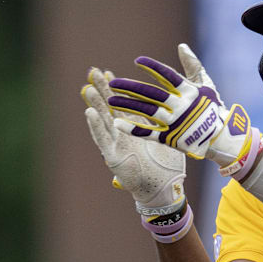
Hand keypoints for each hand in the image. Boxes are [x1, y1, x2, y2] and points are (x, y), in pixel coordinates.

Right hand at [82, 67, 185, 215]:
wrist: (165, 189)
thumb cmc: (168, 165)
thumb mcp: (168, 137)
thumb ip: (166, 121)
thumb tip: (175, 104)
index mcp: (138, 128)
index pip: (125, 104)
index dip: (116, 89)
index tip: (109, 72)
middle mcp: (125, 134)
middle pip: (111, 108)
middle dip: (102, 90)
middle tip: (94, 72)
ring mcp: (118, 144)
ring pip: (104, 121)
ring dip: (95, 105)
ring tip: (88, 88)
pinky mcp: (114, 157)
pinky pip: (103, 140)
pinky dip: (96, 126)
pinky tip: (89, 113)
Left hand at [107, 44, 252, 167]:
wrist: (220, 137)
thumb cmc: (211, 108)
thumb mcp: (206, 85)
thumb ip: (193, 65)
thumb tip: (181, 46)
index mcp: (189, 92)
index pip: (169, 77)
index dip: (153, 68)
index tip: (137, 61)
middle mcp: (181, 106)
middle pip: (152, 94)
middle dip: (131, 88)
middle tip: (113, 83)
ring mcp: (175, 123)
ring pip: (147, 112)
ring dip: (127, 105)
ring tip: (111, 100)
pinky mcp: (170, 138)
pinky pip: (148, 133)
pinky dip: (133, 128)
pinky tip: (118, 122)